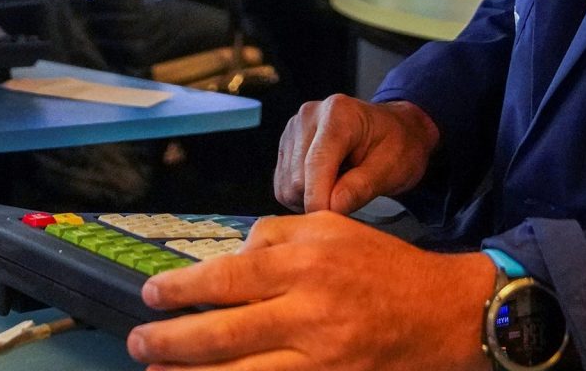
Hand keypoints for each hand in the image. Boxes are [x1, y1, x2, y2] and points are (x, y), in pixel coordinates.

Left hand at [126, 213, 498, 370]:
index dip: (182, 289)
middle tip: (139, 341)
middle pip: (223, 332)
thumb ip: (278, 235)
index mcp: (307, 263)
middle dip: (171, 340)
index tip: (152, 294)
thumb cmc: (386, 268)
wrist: (446, 311)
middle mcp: (310, 311)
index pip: (228, 277)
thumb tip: (231, 256)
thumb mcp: (334, 227)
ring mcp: (322, 357)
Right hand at [272, 96, 437, 214]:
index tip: (329, 222)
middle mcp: (310, 116)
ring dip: (309, 200)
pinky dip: (302, 197)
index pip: (316, 162)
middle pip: (297, 177)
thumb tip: (331, 207)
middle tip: (348, 200)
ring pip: (286, 185)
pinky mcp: (287, 145)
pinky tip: (326, 187)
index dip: (319, 198)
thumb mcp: (391, 168)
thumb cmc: (398, 146)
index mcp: (338, 113)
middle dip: (319, 199)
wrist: (396, 131)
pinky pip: (283, 185)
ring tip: (340, 189)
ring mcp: (294, 129)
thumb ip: (361, 187)